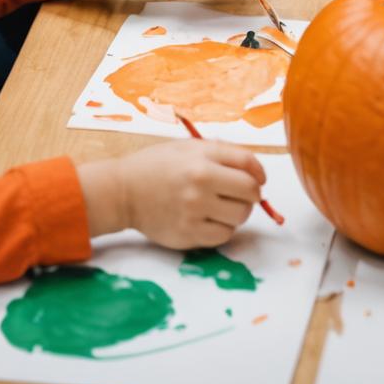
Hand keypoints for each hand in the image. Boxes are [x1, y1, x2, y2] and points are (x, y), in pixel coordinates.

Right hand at [79, 142, 266, 248]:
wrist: (123, 191)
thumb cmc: (158, 164)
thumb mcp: (189, 147)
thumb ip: (222, 154)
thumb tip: (255, 171)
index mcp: (202, 159)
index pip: (249, 165)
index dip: (260, 172)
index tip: (259, 178)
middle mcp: (200, 186)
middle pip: (249, 193)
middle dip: (252, 194)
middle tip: (241, 194)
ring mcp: (193, 213)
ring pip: (240, 217)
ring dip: (238, 212)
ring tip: (224, 206)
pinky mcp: (187, 235)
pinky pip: (223, 236)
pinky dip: (223, 229)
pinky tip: (212, 220)